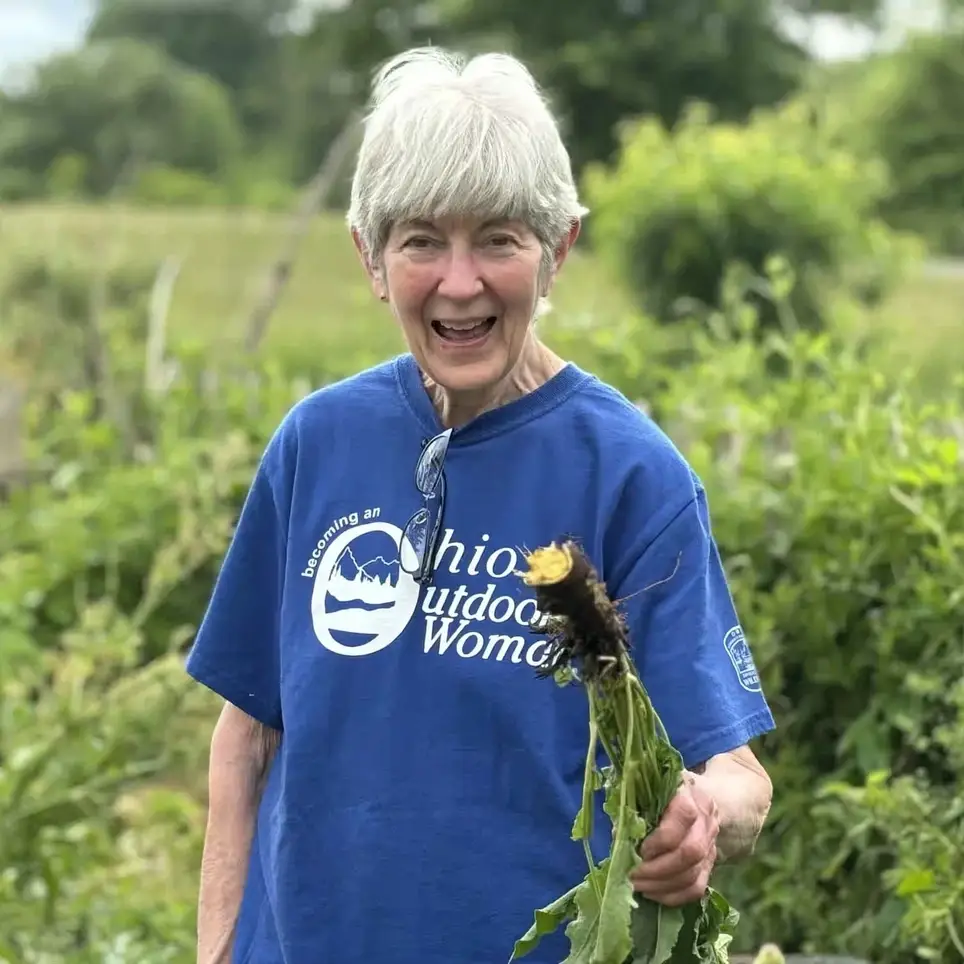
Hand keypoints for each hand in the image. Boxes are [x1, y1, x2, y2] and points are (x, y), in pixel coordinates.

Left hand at [630, 773, 719, 905]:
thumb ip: (633, 809)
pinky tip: (653, 893)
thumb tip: (618, 836)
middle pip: (690, 852)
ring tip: (637, 886)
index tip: (640, 850)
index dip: (661, 839)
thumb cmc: (663, 792)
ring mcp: (711, 845)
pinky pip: (696, 888)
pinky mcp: (710, 865)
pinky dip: (673, 896)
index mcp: (689, 795)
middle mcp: (705, 820)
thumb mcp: (648, 790)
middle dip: (658, 869)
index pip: (684, 816)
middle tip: (633, 875)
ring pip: (693, 874)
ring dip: (661, 886)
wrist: (697, 799)